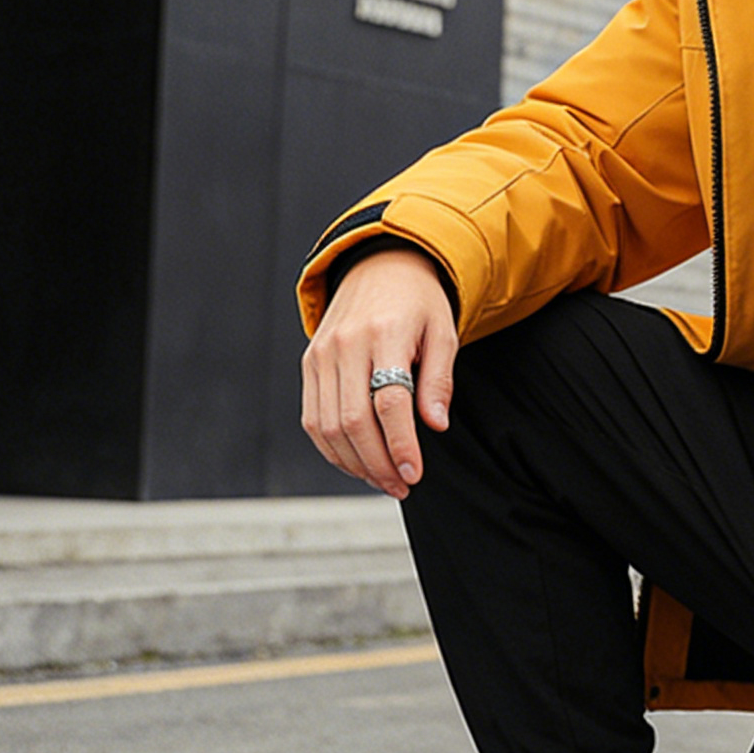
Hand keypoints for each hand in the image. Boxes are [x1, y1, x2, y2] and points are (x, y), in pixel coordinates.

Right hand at [301, 248, 457, 498]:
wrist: (380, 267)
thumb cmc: (419, 303)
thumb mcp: (443, 333)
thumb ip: (439, 381)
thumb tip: (436, 426)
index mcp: (384, 333)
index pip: (389, 402)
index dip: (401, 444)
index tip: (415, 474)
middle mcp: (344, 345)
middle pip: (353, 420)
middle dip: (378, 463)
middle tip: (402, 485)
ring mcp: (321, 355)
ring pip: (327, 426)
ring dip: (355, 462)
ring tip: (384, 480)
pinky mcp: (309, 364)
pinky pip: (313, 418)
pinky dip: (332, 449)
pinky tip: (358, 462)